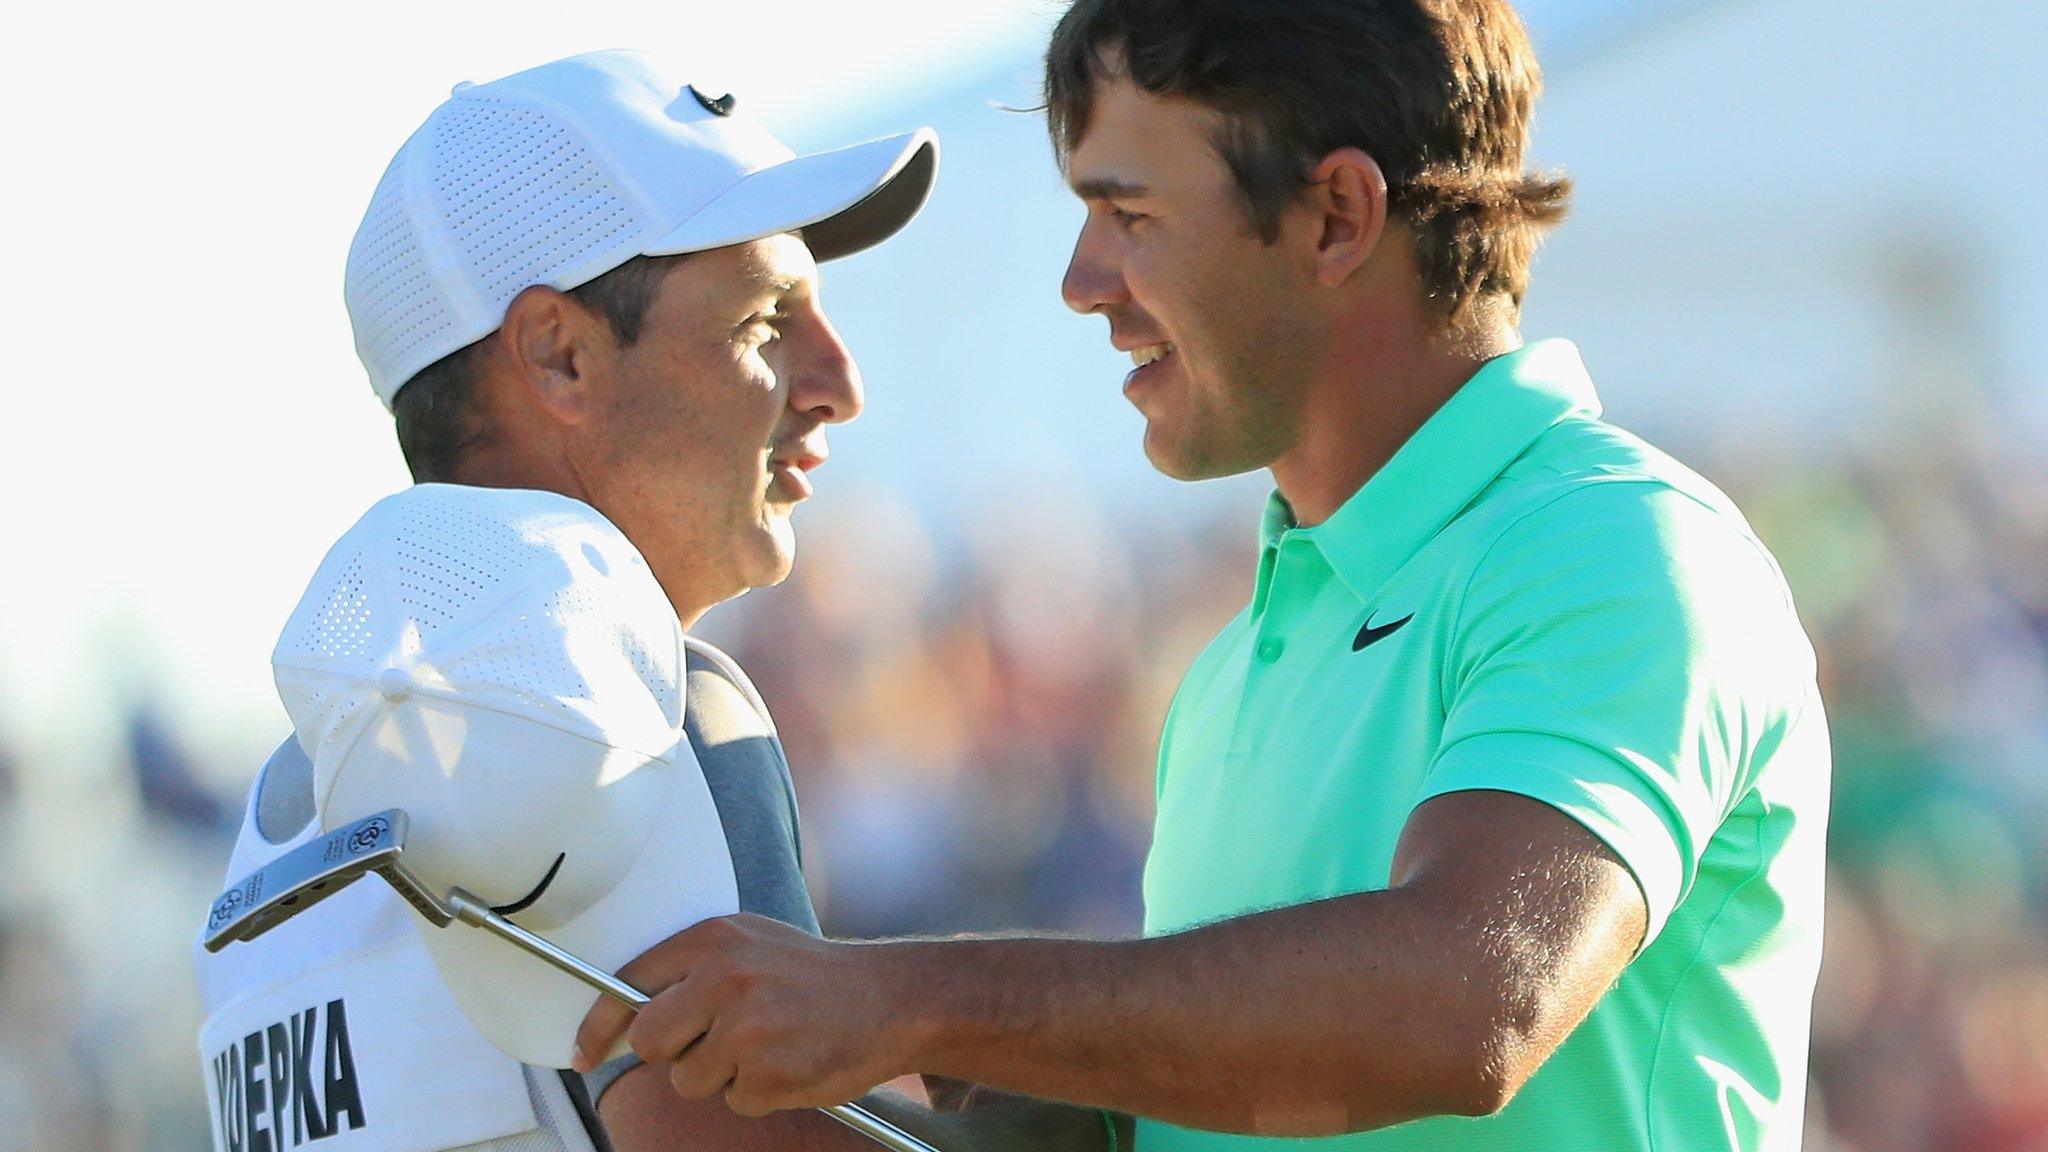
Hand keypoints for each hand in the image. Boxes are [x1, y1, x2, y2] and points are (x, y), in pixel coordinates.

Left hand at [574, 914, 915, 1116]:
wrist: (892, 999)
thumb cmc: (816, 975)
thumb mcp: (753, 944)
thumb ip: (695, 969)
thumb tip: (629, 1015)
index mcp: (714, 939)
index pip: (627, 985)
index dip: (598, 1026)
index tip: (583, 1054)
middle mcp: (724, 978)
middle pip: (648, 1041)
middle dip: (673, 1052)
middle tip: (713, 1043)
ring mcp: (746, 1029)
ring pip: (689, 1080)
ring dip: (721, 1075)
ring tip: (767, 1045)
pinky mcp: (768, 1073)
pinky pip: (734, 1102)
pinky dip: (758, 1093)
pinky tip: (789, 1062)